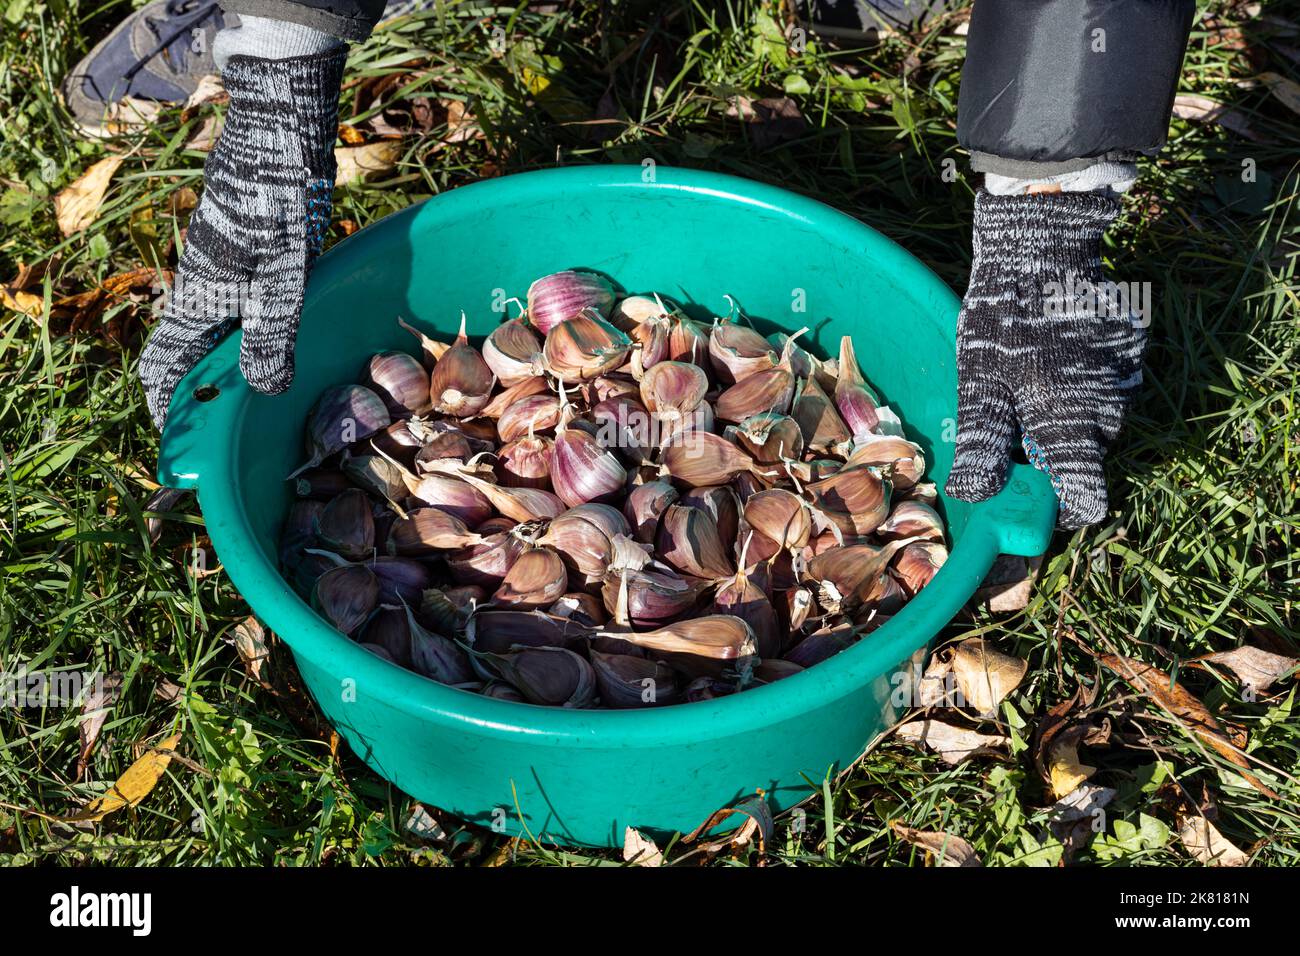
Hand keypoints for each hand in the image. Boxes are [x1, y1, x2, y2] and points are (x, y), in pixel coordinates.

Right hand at [138, 48, 345, 428]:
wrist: (281, 131)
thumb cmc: (280, 203)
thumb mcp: (284, 279)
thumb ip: (271, 336)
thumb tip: (261, 391)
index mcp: (198, 299)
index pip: (164, 368)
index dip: (170, 410)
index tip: (184, 445)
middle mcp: (199, 286)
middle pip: (186, 353)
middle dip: (200, 394)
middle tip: (231, 429)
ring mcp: (218, 266)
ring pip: (212, 330)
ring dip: (229, 365)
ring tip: (260, 397)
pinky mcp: (240, 250)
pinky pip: (233, 306)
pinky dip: (247, 335)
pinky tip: (279, 341)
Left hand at [944, 190, 1145, 528]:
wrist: (1040, 246)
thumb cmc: (1001, 321)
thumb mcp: (979, 386)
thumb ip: (984, 445)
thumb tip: (976, 497)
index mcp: (1073, 423)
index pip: (1088, 498)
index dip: (1061, 510)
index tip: (1035, 503)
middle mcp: (1113, 405)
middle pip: (1090, 458)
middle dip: (1057, 455)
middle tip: (1016, 425)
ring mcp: (1131, 374)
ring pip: (1102, 422)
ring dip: (1071, 418)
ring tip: (1033, 381)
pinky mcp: (1135, 347)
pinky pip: (1113, 385)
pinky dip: (1087, 384)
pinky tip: (1058, 355)